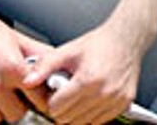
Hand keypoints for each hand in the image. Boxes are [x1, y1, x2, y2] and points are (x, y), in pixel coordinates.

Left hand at [24, 24, 142, 124]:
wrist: (128, 39)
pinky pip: (98, 121)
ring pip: (82, 123)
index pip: (56, 108)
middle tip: (66, 93)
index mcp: (88, 80)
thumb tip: (28, 81)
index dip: (51, 101)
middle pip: (67, 119)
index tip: (55, 92)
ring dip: (76, 113)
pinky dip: (91, 114)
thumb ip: (45, 66)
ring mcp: (115, 100)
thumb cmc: (100, 44)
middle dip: (62, 108)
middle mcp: (103, 93)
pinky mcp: (124, 104)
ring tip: (79, 95)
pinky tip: (91, 99)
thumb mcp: (68, 50)